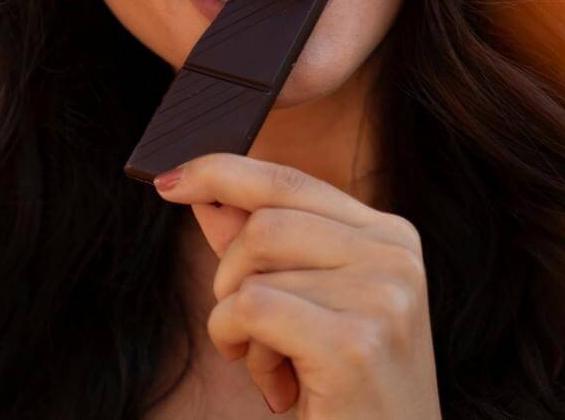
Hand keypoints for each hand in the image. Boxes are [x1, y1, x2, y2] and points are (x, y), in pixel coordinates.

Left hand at [153, 153, 441, 418]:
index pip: (287, 180)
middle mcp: (394, 256)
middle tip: (246, 330)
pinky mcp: (354, 343)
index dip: (220, 173)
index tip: (170, 181)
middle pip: (262, 222)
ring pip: (252, 268)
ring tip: (274, 363)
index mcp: (387, 236)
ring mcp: (381, 297)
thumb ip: (255, 244)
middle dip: (229, 277)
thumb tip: (202, 191)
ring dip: (236, 322)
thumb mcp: (299, 305)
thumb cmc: (341, 390)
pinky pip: (250, 308)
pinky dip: (237, 342)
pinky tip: (274, 384)